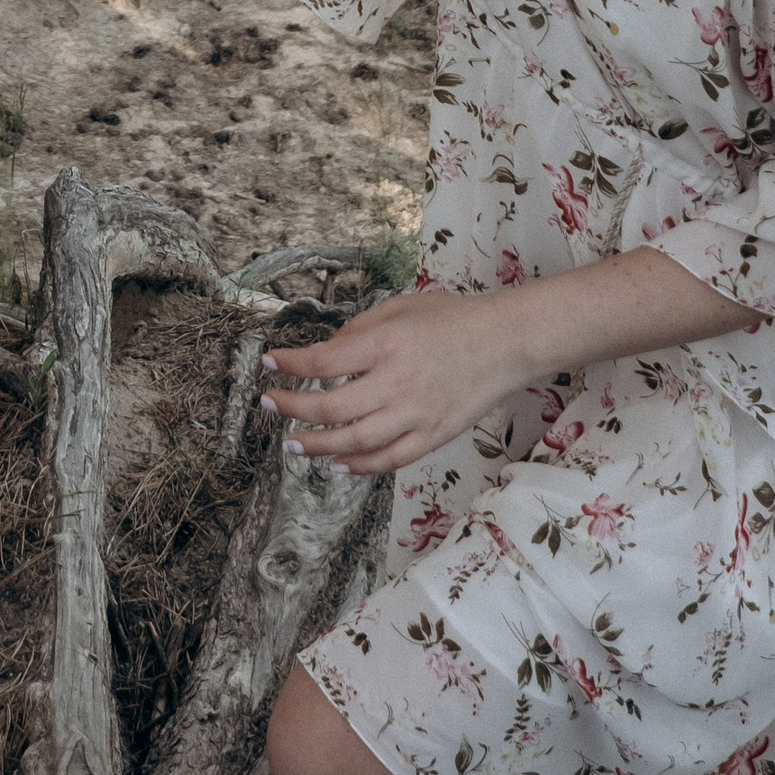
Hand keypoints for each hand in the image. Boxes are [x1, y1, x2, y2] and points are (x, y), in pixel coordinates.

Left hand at [262, 286, 528, 476]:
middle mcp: (397, 382)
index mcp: (386, 344)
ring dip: (317, 446)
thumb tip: (326, 353)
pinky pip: (391, 460)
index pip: (324, 360)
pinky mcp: (433, 435)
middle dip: (292, 408)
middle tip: (268, 405)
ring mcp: (416, 414)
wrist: (506, 342)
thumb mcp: (400, 308)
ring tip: (292, 444)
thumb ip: (360, 330)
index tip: (269, 362)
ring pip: (356, 442)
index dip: (290, 364)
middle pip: (332, 407)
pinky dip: (360, 467)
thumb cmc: (452, 319)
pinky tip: (338, 465)